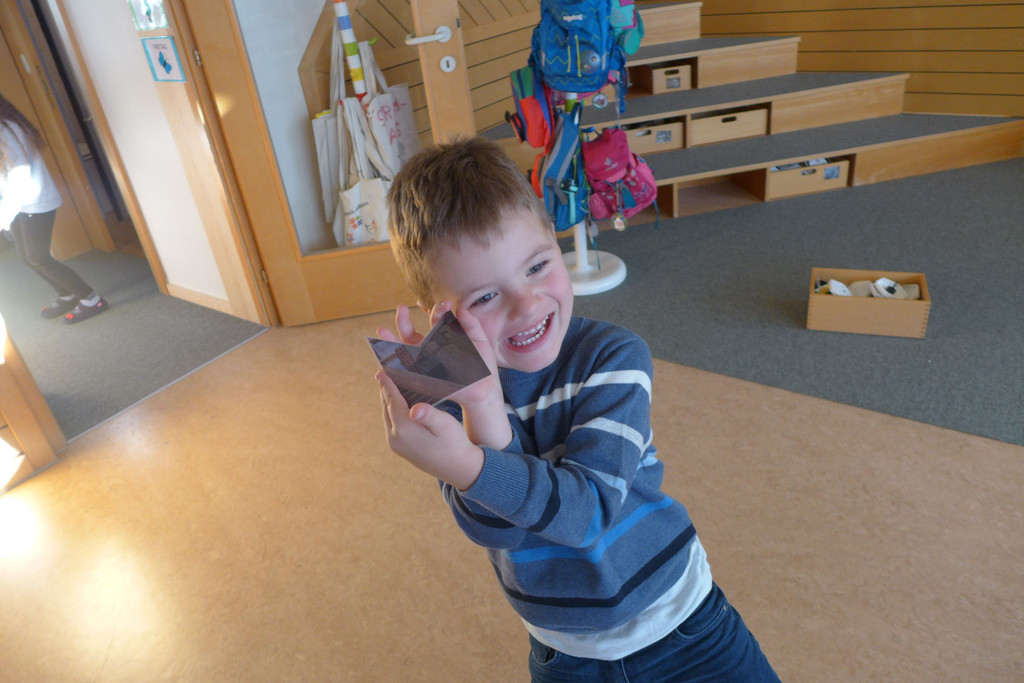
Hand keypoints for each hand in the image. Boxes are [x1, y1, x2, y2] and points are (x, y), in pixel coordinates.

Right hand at [376, 302, 510, 449]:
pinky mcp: (420, 377)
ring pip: (402, 349)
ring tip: (382, 331)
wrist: (483, 390)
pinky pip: (404, 369)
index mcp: (442, 337)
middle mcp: (428, 348)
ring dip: (390, 339)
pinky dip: (392, 362)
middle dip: (403, 320)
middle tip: (401, 309)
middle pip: (411, 333)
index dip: (437, 312)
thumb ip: (472, 325)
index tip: (444, 304)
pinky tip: (383, 354)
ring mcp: (422, 363)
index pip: (435, 321)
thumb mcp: (480, 342)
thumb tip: (461, 309)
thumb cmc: (482, 365)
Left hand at [377, 370, 483, 489]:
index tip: (380, 371)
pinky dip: (393, 411)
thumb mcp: (446, 426)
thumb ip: (429, 415)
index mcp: (405, 430)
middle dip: (385, 391)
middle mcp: (395, 438)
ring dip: (388, 401)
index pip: (392, 401)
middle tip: (383, 374)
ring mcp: (396, 445)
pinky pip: (392, 424)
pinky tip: (398, 405)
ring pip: (388, 416)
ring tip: (388, 386)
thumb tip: (415, 409)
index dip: (387, 385)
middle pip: (386, 408)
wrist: (459, 469)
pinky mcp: (401, 449)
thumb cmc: (455, 444)